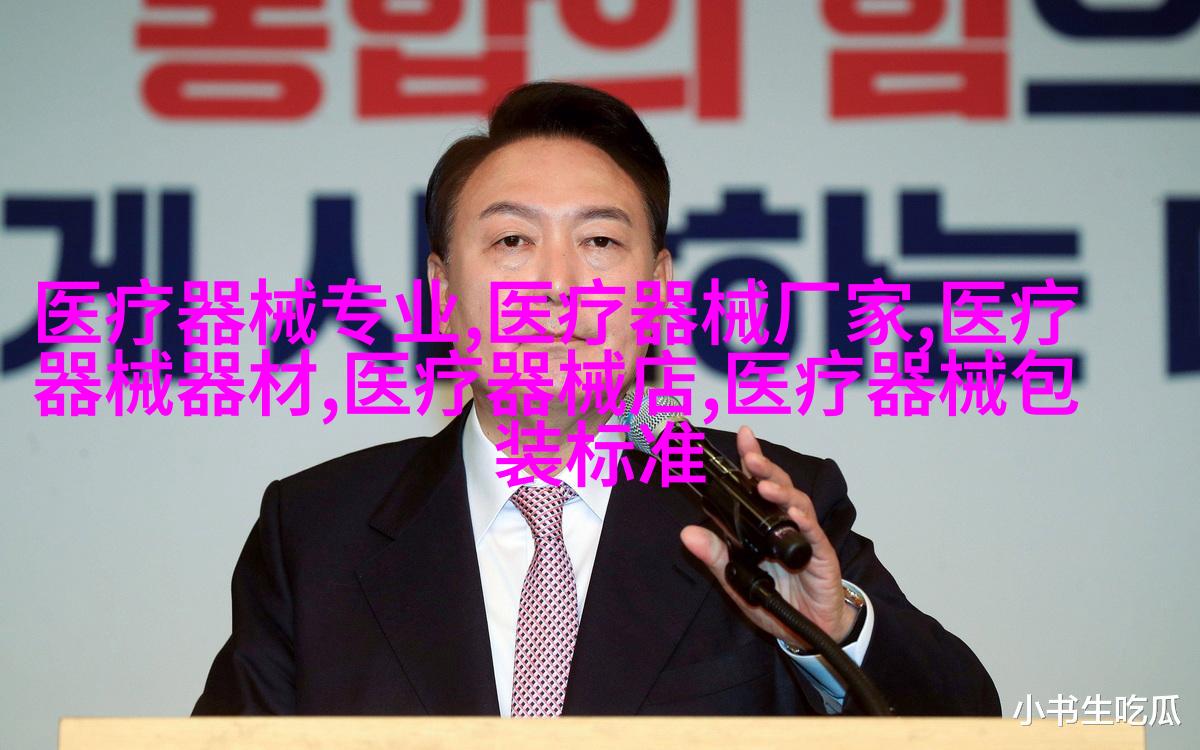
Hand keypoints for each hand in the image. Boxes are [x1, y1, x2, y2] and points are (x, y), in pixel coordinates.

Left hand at [680, 426, 857, 648]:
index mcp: (765, 526)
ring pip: (797, 504)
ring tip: (763, 485)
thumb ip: (715, 556)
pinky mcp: (821, 555)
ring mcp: (805, 537)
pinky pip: (813, 534)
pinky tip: (794, 514)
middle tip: (750, 456)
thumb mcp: (737, 580)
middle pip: (778, 486)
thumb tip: (687, 533)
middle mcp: (786, 524)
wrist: (810, 629)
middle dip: (764, 467)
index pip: (756, 486)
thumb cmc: (777, 601)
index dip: (751, 460)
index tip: (743, 437)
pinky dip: (803, 522)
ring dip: (780, 492)